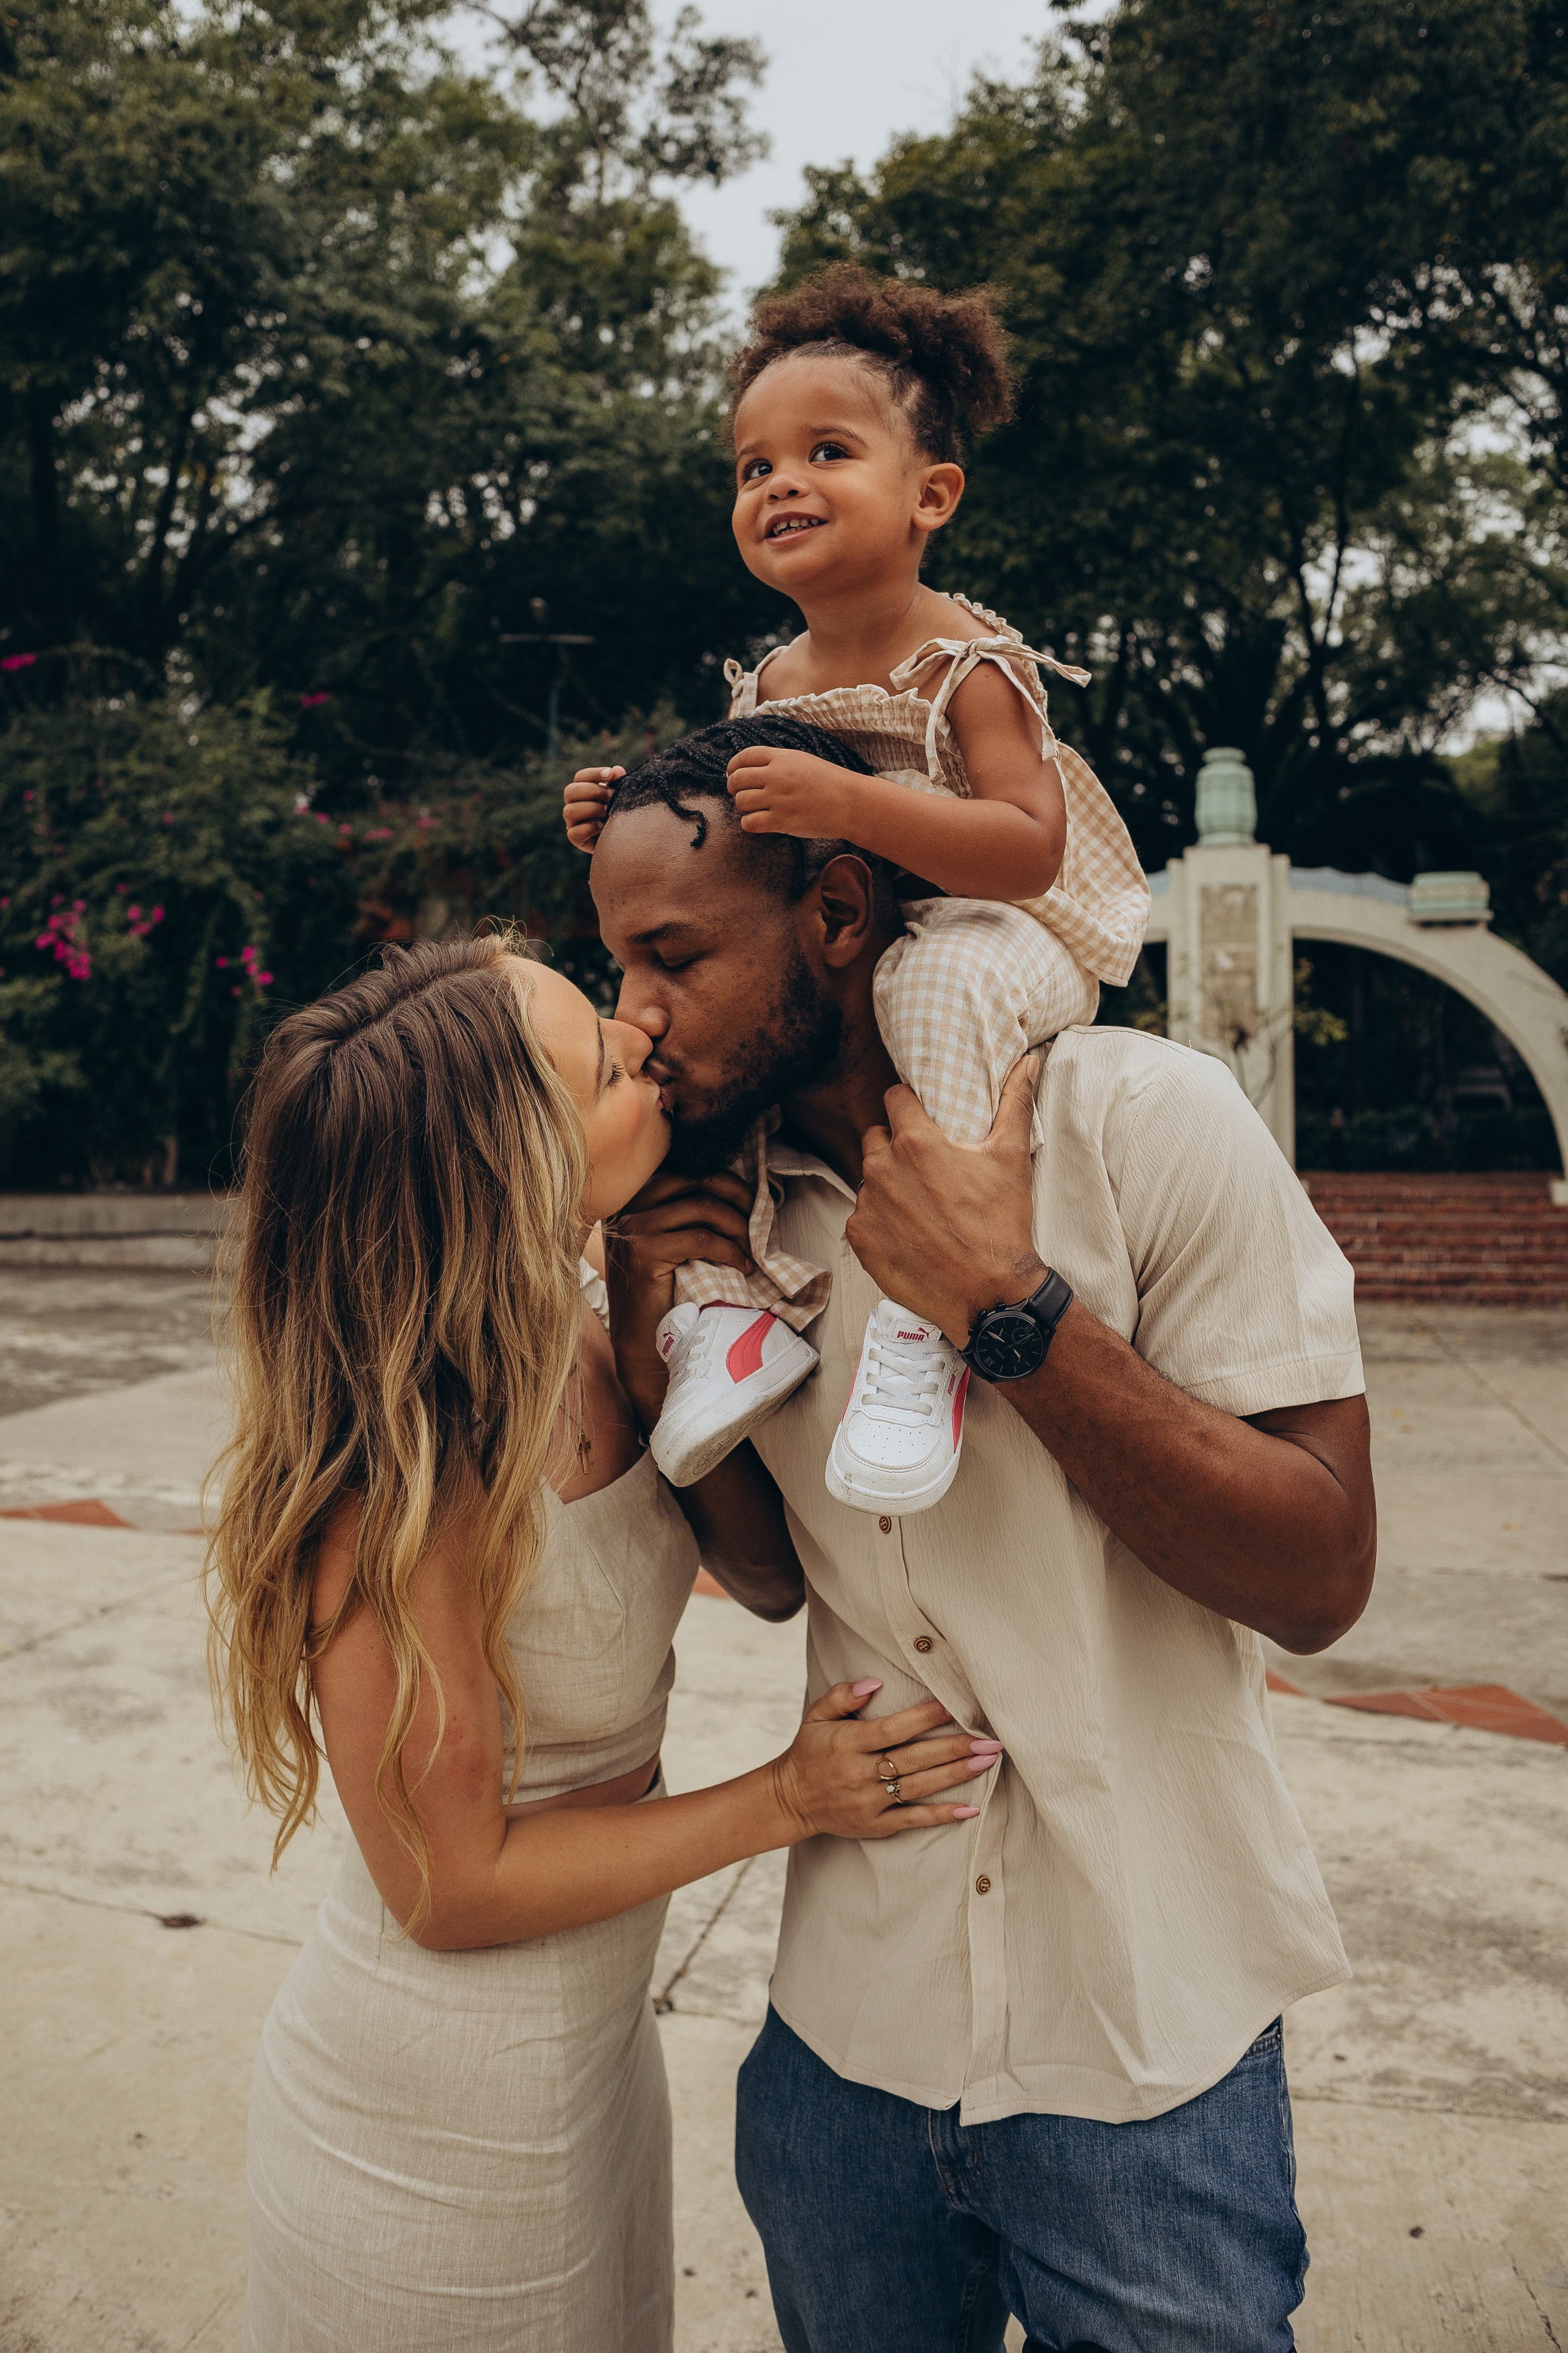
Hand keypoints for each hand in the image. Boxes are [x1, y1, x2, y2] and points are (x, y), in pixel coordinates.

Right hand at [563, 765, 623, 852]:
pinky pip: (574, 833)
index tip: (610, 774)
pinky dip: (589, 828)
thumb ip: (618, 783)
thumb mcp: (621, 796)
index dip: (594, 773)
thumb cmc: (620, 812)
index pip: (580, 777)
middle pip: (570, 791)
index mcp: (583, 790)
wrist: (624, 837)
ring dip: (591, 808)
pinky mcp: (576, 839)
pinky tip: (603, 827)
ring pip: (569, 811)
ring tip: (608, 811)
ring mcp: (572, 822)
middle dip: (593, 791)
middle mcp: (573, 804)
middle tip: (611, 795)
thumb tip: (617, 770)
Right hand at [603, 1168, 756, 1423]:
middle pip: (694, 1179)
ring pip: (702, 1207)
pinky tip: (743, 1266)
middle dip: (736, 1193)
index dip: (724, 1179)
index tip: (751, 1198)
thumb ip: (685, 1214)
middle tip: (760, 1216)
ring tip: (753, 1249)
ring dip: (738, 1227)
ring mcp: (633, 1228)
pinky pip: (702, 1239)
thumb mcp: (669, 1243)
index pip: (684, 1169)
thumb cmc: (663, 1293)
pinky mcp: (645, 1252)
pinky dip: (730, 1250)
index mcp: (632, 1198)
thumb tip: (738, 1191)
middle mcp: (627, 1206)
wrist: (641, 1341)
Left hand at [727, 745, 870, 839]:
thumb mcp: (803, 761)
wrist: (851, 803)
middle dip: (734, 788)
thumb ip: (778, 762)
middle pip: (737, 779)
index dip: (733, 766)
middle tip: (741, 794)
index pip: (745, 756)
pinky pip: (749, 822)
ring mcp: (779, 798)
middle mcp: (777, 776)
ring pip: (741, 801)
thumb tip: (752, 769)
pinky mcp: (782, 820)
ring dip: (744, 807)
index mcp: (782, 758)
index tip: (733, 774)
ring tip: (756, 809)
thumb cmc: (829, 782)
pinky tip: (760, 822)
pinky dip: (750, 823)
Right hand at [768, 1681, 1002, 1839]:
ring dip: (956, 1775)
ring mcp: (869, 1802)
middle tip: (990, 1740)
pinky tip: (970, 1809)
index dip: (925, 1717)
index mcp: (848, 1743)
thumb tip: (874, 1683)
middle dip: (955, 1748)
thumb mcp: (816, 1716)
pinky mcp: (875, 1825)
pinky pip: (913, 1819)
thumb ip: (843, 1695)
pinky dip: (942, 1815)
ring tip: (987, 1762)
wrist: (790, 1799)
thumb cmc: (809, 1751)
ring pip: (919, 1787)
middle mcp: (860, 1773)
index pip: (893, 1729)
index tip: (955, 1706)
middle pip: (915, 1758)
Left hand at [846, 1055, 1044, 1347]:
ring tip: (920, 1205)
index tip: (921, 1118)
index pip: (894, 1099)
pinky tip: (908, 1232)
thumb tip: (1029, 1061)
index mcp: (915, 1142)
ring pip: (869, 1178)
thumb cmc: (1001, 1224)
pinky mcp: (860, 1238)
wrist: (988, 1293)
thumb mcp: (1011, 1158)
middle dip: (895, 1146)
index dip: (908, 1105)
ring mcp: (868, 1206)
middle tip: (925, 1168)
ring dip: (888, 1184)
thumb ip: (1015, 1102)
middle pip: (876, 1137)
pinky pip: (862, 1216)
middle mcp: (882, 1169)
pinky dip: (880, 1220)